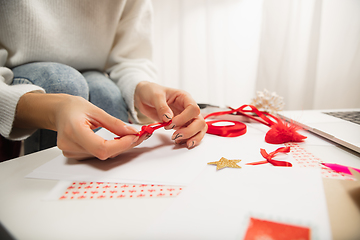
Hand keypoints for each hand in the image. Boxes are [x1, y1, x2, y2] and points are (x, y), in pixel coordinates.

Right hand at [15, 93, 144, 159]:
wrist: (58, 111)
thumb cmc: (73, 107)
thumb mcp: (95, 110)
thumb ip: (114, 123)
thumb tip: (132, 132)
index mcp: (73, 131)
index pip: (102, 148)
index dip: (121, 145)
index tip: (134, 136)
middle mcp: (70, 145)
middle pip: (104, 153)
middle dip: (124, 145)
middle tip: (138, 135)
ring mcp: (71, 152)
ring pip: (103, 156)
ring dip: (119, 148)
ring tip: (129, 136)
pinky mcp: (74, 155)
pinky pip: (97, 155)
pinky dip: (111, 149)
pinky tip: (118, 140)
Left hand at [134, 81, 206, 147]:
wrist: (145, 97)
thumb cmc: (151, 92)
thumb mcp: (155, 96)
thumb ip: (162, 106)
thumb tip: (168, 118)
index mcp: (184, 97)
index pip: (193, 109)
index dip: (184, 118)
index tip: (171, 123)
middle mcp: (188, 108)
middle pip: (200, 121)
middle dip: (190, 131)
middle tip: (175, 136)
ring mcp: (186, 117)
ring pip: (199, 129)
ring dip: (192, 137)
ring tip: (179, 141)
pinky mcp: (182, 125)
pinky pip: (191, 134)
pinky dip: (187, 140)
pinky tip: (178, 141)